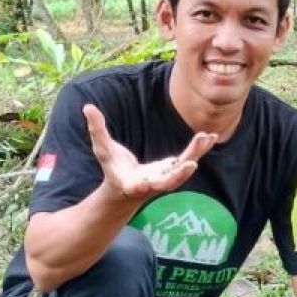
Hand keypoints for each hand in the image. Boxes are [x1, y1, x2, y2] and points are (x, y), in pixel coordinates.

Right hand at [83, 103, 216, 199]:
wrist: (125, 189)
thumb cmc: (112, 169)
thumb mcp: (102, 151)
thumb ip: (97, 131)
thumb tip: (87, 107)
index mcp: (132, 183)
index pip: (140, 186)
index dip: (147, 185)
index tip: (146, 184)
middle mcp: (152, 184)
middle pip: (168, 181)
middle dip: (180, 174)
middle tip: (192, 163)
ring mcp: (165, 178)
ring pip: (182, 169)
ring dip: (195, 154)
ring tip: (207, 138)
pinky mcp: (173, 170)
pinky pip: (188, 159)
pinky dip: (198, 149)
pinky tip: (209, 137)